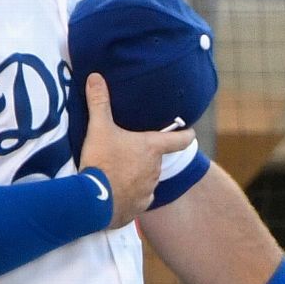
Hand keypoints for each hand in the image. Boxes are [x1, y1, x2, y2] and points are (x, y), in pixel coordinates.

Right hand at [78, 73, 196, 228]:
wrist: (94, 199)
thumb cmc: (102, 161)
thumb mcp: (99, 128)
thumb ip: (99, 102)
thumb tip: (95, 76)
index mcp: (152, 148)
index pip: (180, 140)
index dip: (187, 135)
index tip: (190, 132)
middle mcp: (156, 169)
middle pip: (156, 159)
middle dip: (145, 155)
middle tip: (127, 151)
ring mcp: (149, 190)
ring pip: (147, 179)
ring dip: (136, 175)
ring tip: (116, 171)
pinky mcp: (140, 206)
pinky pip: (138, 197)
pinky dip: (130, 194)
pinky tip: (116, 191)